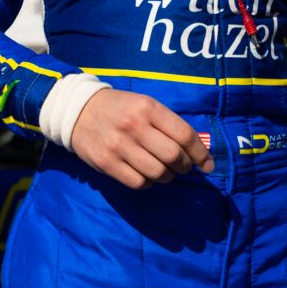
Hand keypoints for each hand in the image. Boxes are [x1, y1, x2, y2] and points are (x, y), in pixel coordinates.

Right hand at [69, 89, 213, 188]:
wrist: (78, 111)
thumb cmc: (120, 108)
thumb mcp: (145, 104)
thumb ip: (168, 124)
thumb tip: (195, 152)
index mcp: (148, 108)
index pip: (184, 135)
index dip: (201, 154)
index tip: (208, 165)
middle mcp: (135, 126)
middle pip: (173, 156)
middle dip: (185, 167)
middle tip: (183, 167)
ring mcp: (119, 146)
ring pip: (157, 173)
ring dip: (167, 176)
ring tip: (164, 171)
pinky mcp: (107, 163)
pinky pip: (138, 182)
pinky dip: (149, 183)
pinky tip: (146, 175)